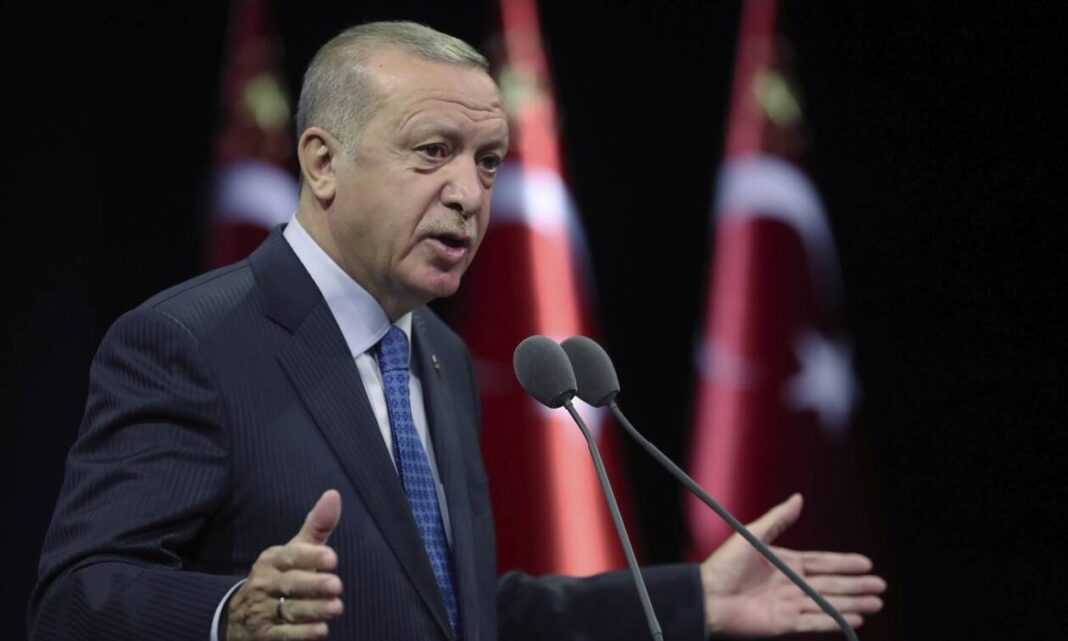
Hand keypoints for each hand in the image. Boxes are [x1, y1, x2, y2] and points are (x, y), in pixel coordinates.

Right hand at [225, 490, 343, 640]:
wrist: (242, 616)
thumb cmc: (283, 575)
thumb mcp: (296, 550)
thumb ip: (317, 526)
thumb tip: (334, 494)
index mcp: (272, 559)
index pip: (291, 556)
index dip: (311, 557)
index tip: (332, 559)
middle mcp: (264, 583)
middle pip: (290, 584)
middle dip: (314, 585)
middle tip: (336, 586)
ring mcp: (261, 610)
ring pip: (289, 610)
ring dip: (313, 610)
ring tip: (336, 607)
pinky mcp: (265, 635)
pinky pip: (284, 635)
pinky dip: (302, 634)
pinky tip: (321, 630)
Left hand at [700, 494, 885, 635]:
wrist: (707, 596)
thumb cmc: (725, 565)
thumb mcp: (753, 535)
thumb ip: (778, 518)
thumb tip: (799, 497)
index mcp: (785, 563)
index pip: (822, 563)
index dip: (844, 563)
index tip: (867, 563)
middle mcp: (790, 584)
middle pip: (831, 585)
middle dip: (856, 585)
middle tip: (880, 586)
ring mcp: (788, 605)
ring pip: (827, 604)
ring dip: (852, 603)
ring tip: (876, 603)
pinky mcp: (783, 624)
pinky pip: (814, 622)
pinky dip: (834, 621)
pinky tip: (854, 619)